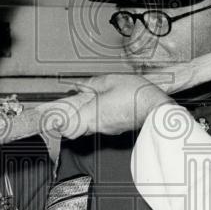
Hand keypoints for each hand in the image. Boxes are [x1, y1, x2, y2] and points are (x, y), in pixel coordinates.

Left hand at [42, 74, 172, 139]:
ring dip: (85, 115)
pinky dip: (99, 115)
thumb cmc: (138, 95)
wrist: (158, 108)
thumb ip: (92, 84)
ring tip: (90, 100)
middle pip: (76, 127)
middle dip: (71, 116)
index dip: (58, 122)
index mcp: (92, 114)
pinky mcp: (117, 128)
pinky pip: (101, 123)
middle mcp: (98, 126)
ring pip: (88, 125)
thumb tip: (80, 86)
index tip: (52, 115)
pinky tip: (105, 103)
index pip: (66, 127)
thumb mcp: (111, 80)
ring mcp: (108, 129)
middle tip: (70, 104)